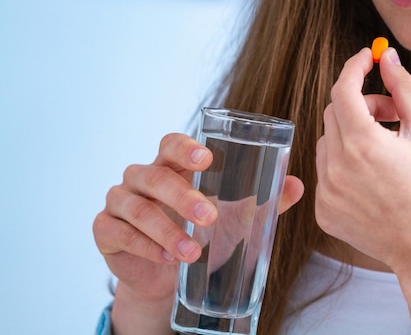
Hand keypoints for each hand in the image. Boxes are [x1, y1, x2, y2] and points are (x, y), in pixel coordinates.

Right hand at [93, 133, 302, 334]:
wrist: (163, 275)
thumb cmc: (197, 233)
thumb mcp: (231, 216)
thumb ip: (262, 199)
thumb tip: (296, 184)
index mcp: (170, 166)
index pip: (170, 143)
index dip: (185, 147)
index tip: (207, 159)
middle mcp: (141, 177)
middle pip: (155, 175)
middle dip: (182, 196)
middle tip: (209, 217)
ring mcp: (119, 202)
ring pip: (138, 207)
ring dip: (167, 230)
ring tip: (192, 252)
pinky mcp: (105, 230)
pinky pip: (120, 233)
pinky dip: (145, 247)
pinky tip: (167, 259)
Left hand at [315, 47, 410, 267]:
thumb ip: (404, 89)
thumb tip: (387, 57)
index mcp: (362, 144)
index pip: (343, 89)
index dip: (354, 68)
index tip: (367, 58)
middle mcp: (336, 167)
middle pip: (334, 113)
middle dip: (361, 105)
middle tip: (391, 115)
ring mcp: (326, 192)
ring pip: (327, 143)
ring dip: (350, 136)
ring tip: (384, 150)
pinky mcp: (323, 211)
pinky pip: (325, 173)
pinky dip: (344, 165)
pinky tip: (372, 180)